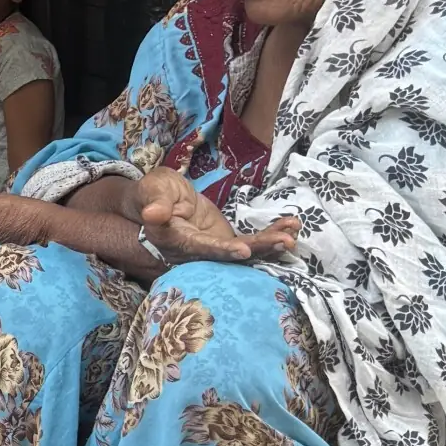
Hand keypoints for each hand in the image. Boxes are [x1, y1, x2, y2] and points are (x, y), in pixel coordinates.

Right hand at [134, 170, 296, 264]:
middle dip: (259, 250)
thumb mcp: (153, 189)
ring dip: (271, 244)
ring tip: (293, 234)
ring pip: (245, 252)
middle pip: (230, 256)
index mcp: (176, 241)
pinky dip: (270, 236)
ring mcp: (215, 250)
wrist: (162, 199)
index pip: (200, 248)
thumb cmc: (155, 191)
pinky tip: (290, 228)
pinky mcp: (227, 243)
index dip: (222, 250)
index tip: (243, 250)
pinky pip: (251, 243)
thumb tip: (153, 214)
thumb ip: (156, 202)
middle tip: (285, 242)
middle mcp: (197, 253)